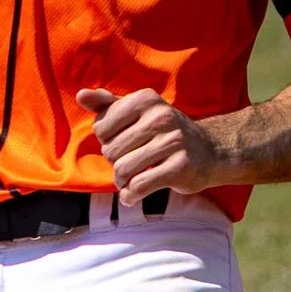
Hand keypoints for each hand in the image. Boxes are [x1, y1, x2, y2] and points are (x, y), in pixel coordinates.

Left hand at [79, 87, 231, 202]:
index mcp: (146, 100)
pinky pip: (140, 186)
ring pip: (123, 170)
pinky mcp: (180, 167)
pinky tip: (132, 195)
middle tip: (130, 164)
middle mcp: (161, 117)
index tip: (123, 143)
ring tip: (130, 180)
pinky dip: (130, 196)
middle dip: (115, 163)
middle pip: (111, 151)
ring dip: (122, 182)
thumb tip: (81, 95)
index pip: (101, 127)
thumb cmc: (166, 132)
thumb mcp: (140, 113)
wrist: (209, 151)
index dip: (107, 141)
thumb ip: (108, 104)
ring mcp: (173, 142)